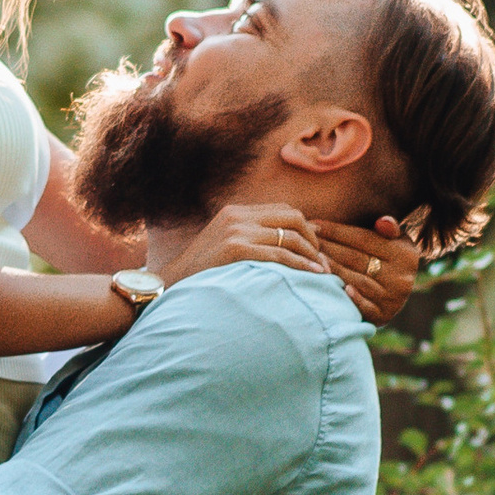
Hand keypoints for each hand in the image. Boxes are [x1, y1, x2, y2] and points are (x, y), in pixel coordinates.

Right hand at [164, 199, 334, 287]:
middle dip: (313, 239)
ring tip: (323, 272)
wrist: (171, 284)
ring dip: (313, 255)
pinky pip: (281, 254)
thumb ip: (249, 238)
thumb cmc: (201, 273)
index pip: (283, 210)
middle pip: (293, 216)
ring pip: (291, 235)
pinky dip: (302, 265)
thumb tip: (284, 244)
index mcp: (236, 212)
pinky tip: (313, 275)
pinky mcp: (237, 249)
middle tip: (323, 261)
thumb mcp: (223, 245)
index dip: (305, 227)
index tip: (315, 248)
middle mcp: (238, 216)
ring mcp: (237, 231)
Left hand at [314, 210, 424, 324]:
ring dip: (331, 269)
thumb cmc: (388, 257)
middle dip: (328, 248)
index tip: (314, 225)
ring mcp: (392, 299)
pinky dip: (348, 296)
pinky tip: (330, 284)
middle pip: (356, 259)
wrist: (398, 292)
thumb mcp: (395, 240)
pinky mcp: (382, 316)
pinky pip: (363, 306)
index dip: (337, 231)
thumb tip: (384, 221)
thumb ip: (388, 229)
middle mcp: (401, 278)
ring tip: (310, 259)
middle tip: (306, 241)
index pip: (364, 239)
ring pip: (356, 280)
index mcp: (404, 255)